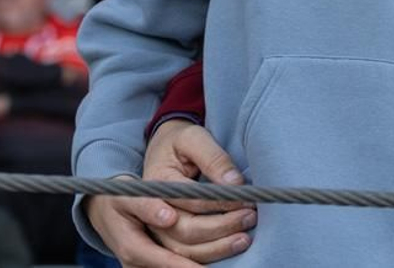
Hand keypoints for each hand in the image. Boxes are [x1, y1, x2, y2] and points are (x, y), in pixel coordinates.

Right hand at [84, 121, 253, 265]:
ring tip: (244, 238)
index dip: (215, 203)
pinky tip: (228, 249)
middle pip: (182, 231)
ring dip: (216, 249)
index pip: (185, 200)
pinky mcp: (156, 248)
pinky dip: (206, 258)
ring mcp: (148, 236)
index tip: (241, 201)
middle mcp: (145, 214)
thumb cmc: (176, 145)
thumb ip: (212, 157)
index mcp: (151, 184)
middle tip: (248, 217)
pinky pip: (181, 259)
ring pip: (182, 252)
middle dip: (218, 229)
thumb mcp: (192, 138)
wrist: (155, 159)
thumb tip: (234, 183)